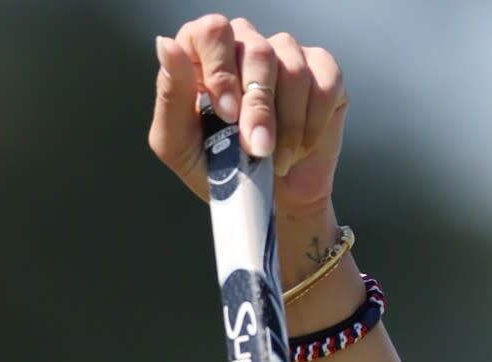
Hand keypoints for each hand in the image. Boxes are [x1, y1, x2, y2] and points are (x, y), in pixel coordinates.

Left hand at [148, 15, 347, 222]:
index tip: (226, 115)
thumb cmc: (217, 169)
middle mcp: (245, 44)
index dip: (221, 71)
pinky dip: (312, 124)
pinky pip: (325, 84)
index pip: (211, 31)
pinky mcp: (323, 71)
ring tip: (273, 158)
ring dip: (286, 125)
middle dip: (258, 109)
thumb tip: (166, 45)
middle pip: (257, 50)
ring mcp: (287, 54)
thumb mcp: (177, 143)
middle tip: (256, 149)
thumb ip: (171, 94)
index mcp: (203, 54)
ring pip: (293, 69)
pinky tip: (298, 147)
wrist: (268, 199)